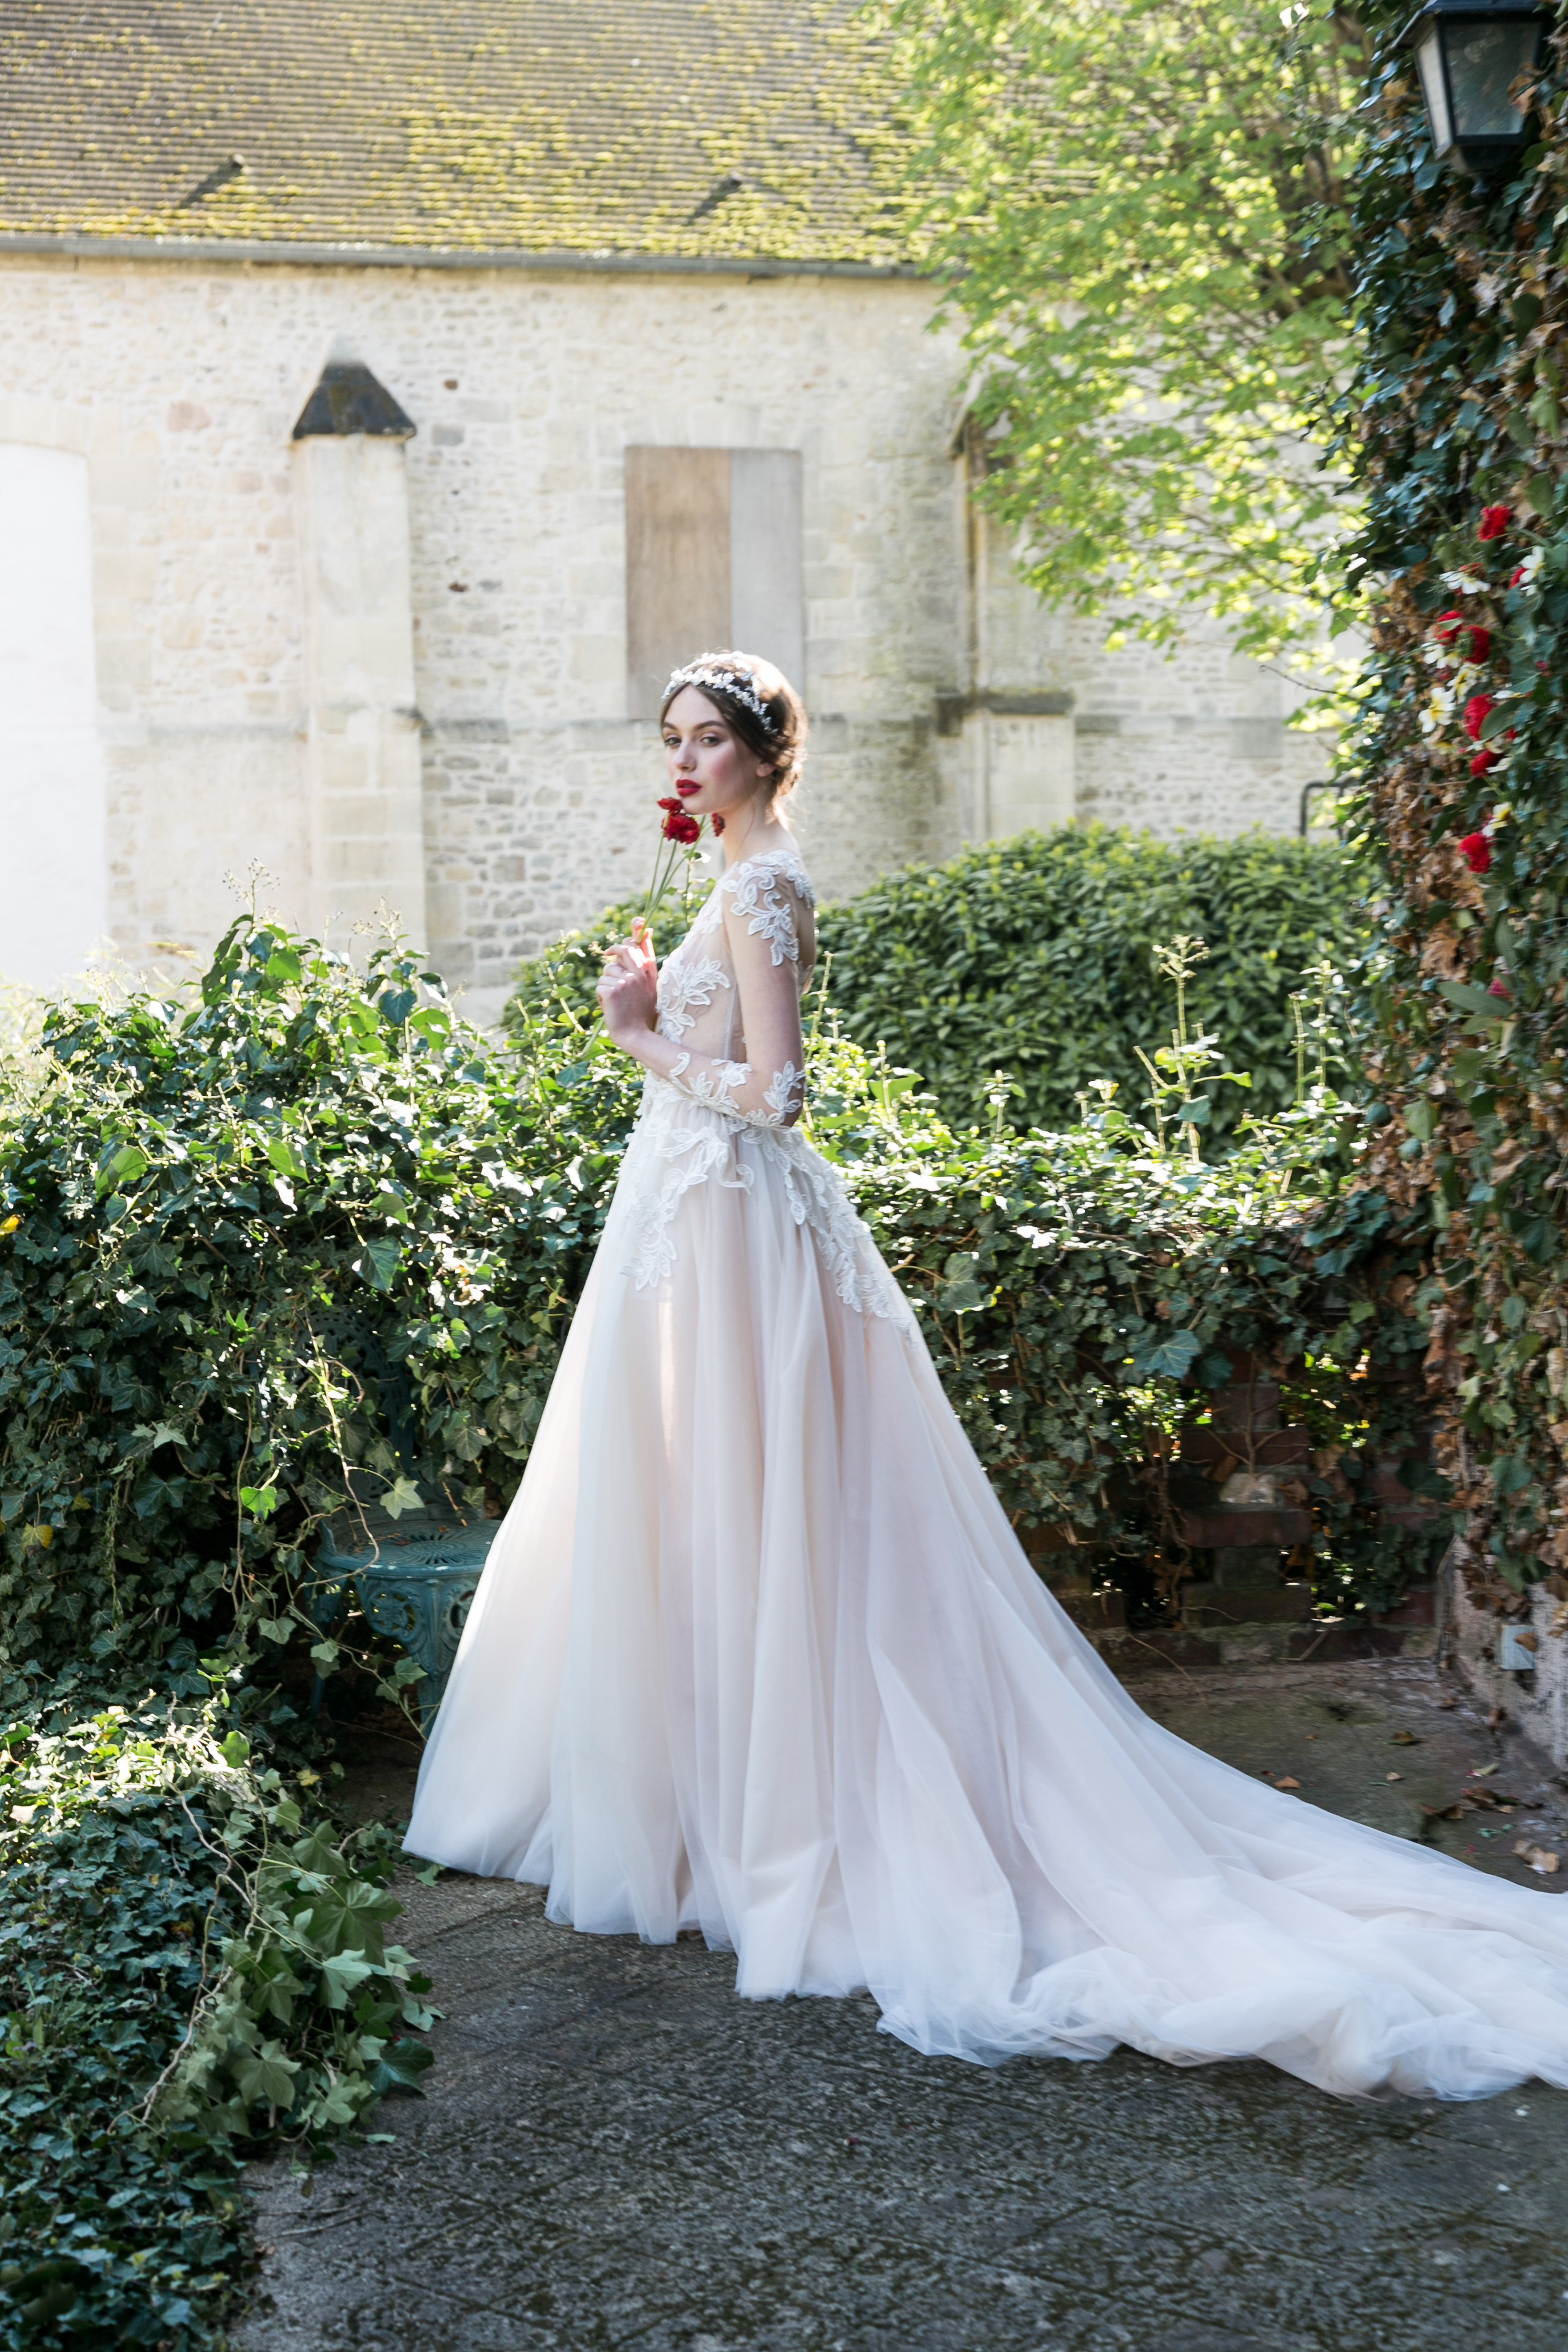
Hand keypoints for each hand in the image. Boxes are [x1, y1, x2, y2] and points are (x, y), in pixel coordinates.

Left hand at [596, 926, 657, 1050]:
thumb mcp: (648, 988)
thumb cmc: (641, 1013)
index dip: (639, 929)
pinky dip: (601, 996)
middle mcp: (639, 974)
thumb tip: (638, 940)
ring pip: (607, 971)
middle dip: (614, 951)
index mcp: (649, 973)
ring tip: (616, 999)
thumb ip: (643, 966)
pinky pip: (600, 985)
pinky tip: (610, 1006)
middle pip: (623, 949)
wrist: (636, 1035)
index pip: (642, 944)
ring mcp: (626, 981)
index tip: (638, 921)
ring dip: (606, 984)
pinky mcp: (613, 990)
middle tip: (608, 954)